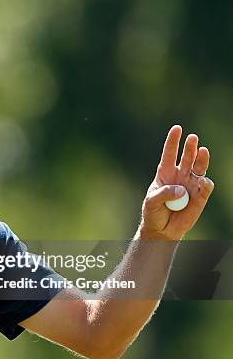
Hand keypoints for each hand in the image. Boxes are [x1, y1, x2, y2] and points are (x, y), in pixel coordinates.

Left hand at [137, 125, 214, 239]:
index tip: (177, 128)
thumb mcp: (152, 201)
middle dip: (190, 147)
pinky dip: (206, 183)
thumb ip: (164, 194)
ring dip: (201, 159)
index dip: (173, 141)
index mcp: (165, 173)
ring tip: (202, 151)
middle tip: (192, 138)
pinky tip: (202, 181)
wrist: (162, 230)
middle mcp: (180, 175)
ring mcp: (191, 185)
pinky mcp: (200, 197)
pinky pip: (206, 186)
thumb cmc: (153, 213)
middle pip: (187, 157)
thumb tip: (182, 190)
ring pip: (200, 168)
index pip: (169, 154)